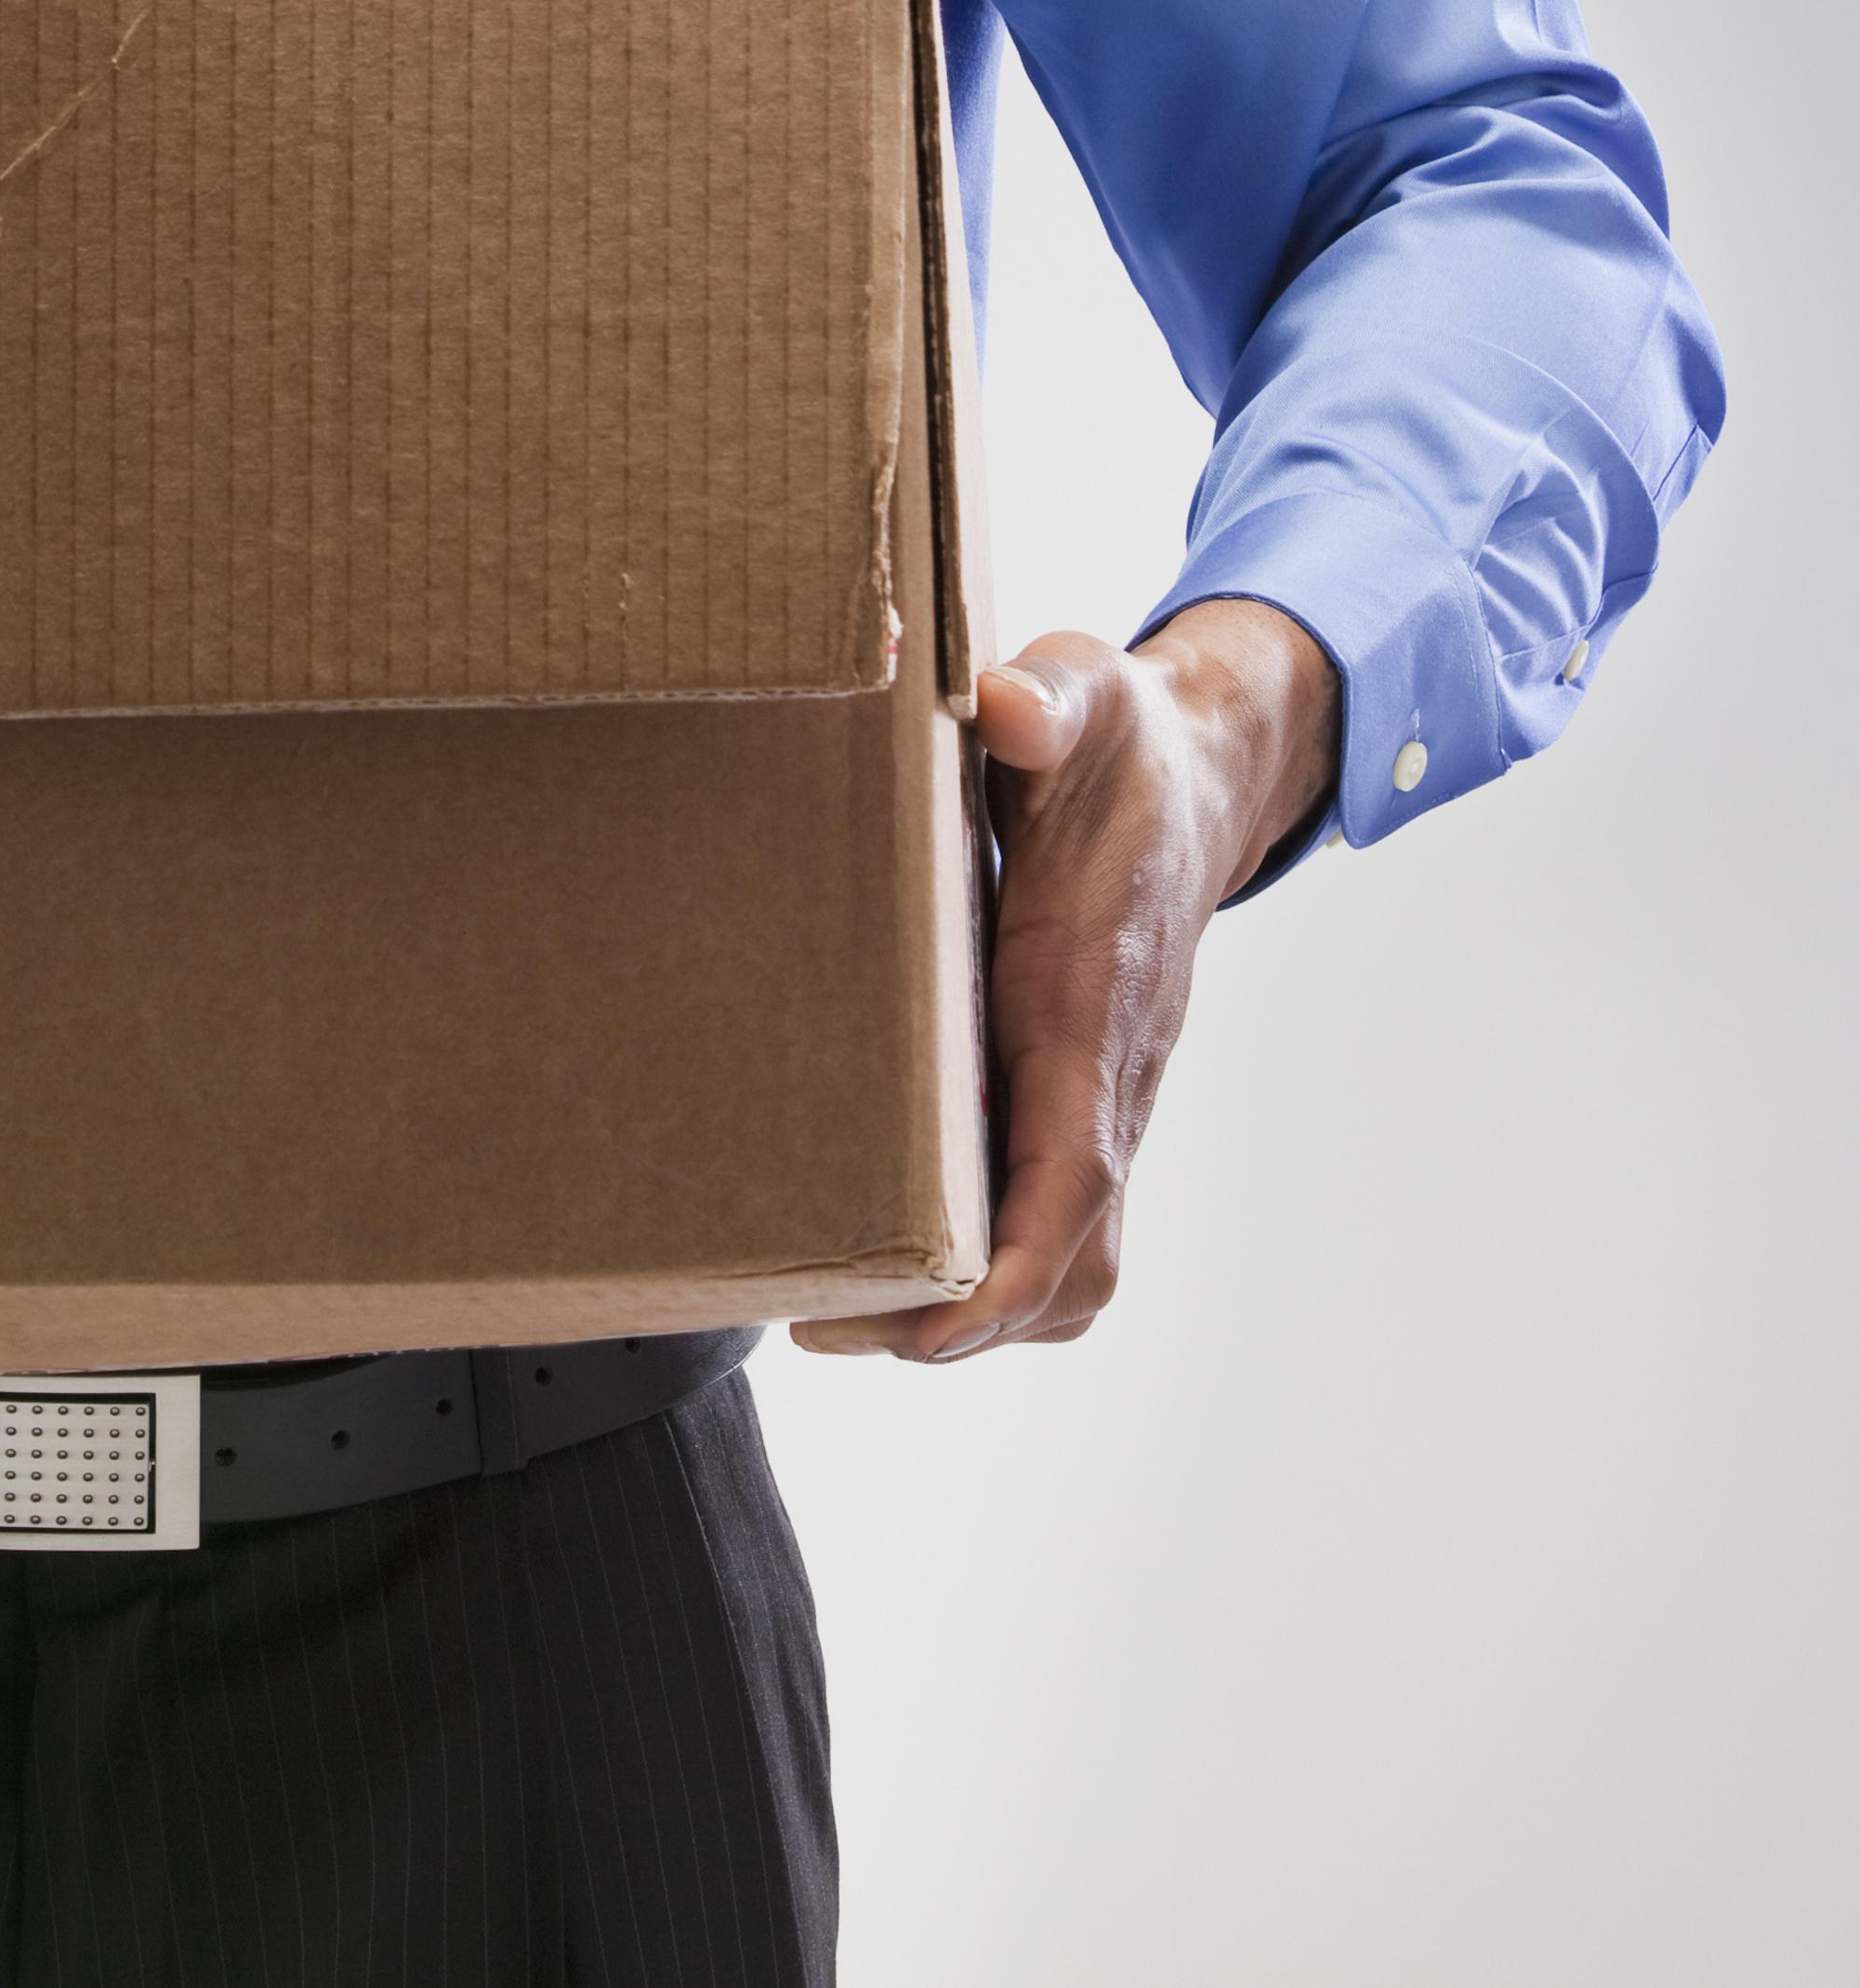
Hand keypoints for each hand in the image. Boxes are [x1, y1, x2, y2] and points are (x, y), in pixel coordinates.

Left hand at [795, 596, 1341, 1364]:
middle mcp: (1106, 1073)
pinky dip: (981, 1255)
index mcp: (1091, 1001)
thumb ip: (1047, 698)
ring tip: (840, 1304)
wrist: (1194, 767)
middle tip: (822, 1316)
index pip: (1074, 1178)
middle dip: (961, 1323)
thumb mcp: (1084, 693)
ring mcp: (1097, 1094)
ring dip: (972, 1311)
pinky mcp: (1073, 1090)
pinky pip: (1045, 1211)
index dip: (1007, 1272)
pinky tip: (889, 1235)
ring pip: (1066, 1258)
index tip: (919, 1318)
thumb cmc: (1125, 744)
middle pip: (1068, 1263)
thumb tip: (1004, 709)